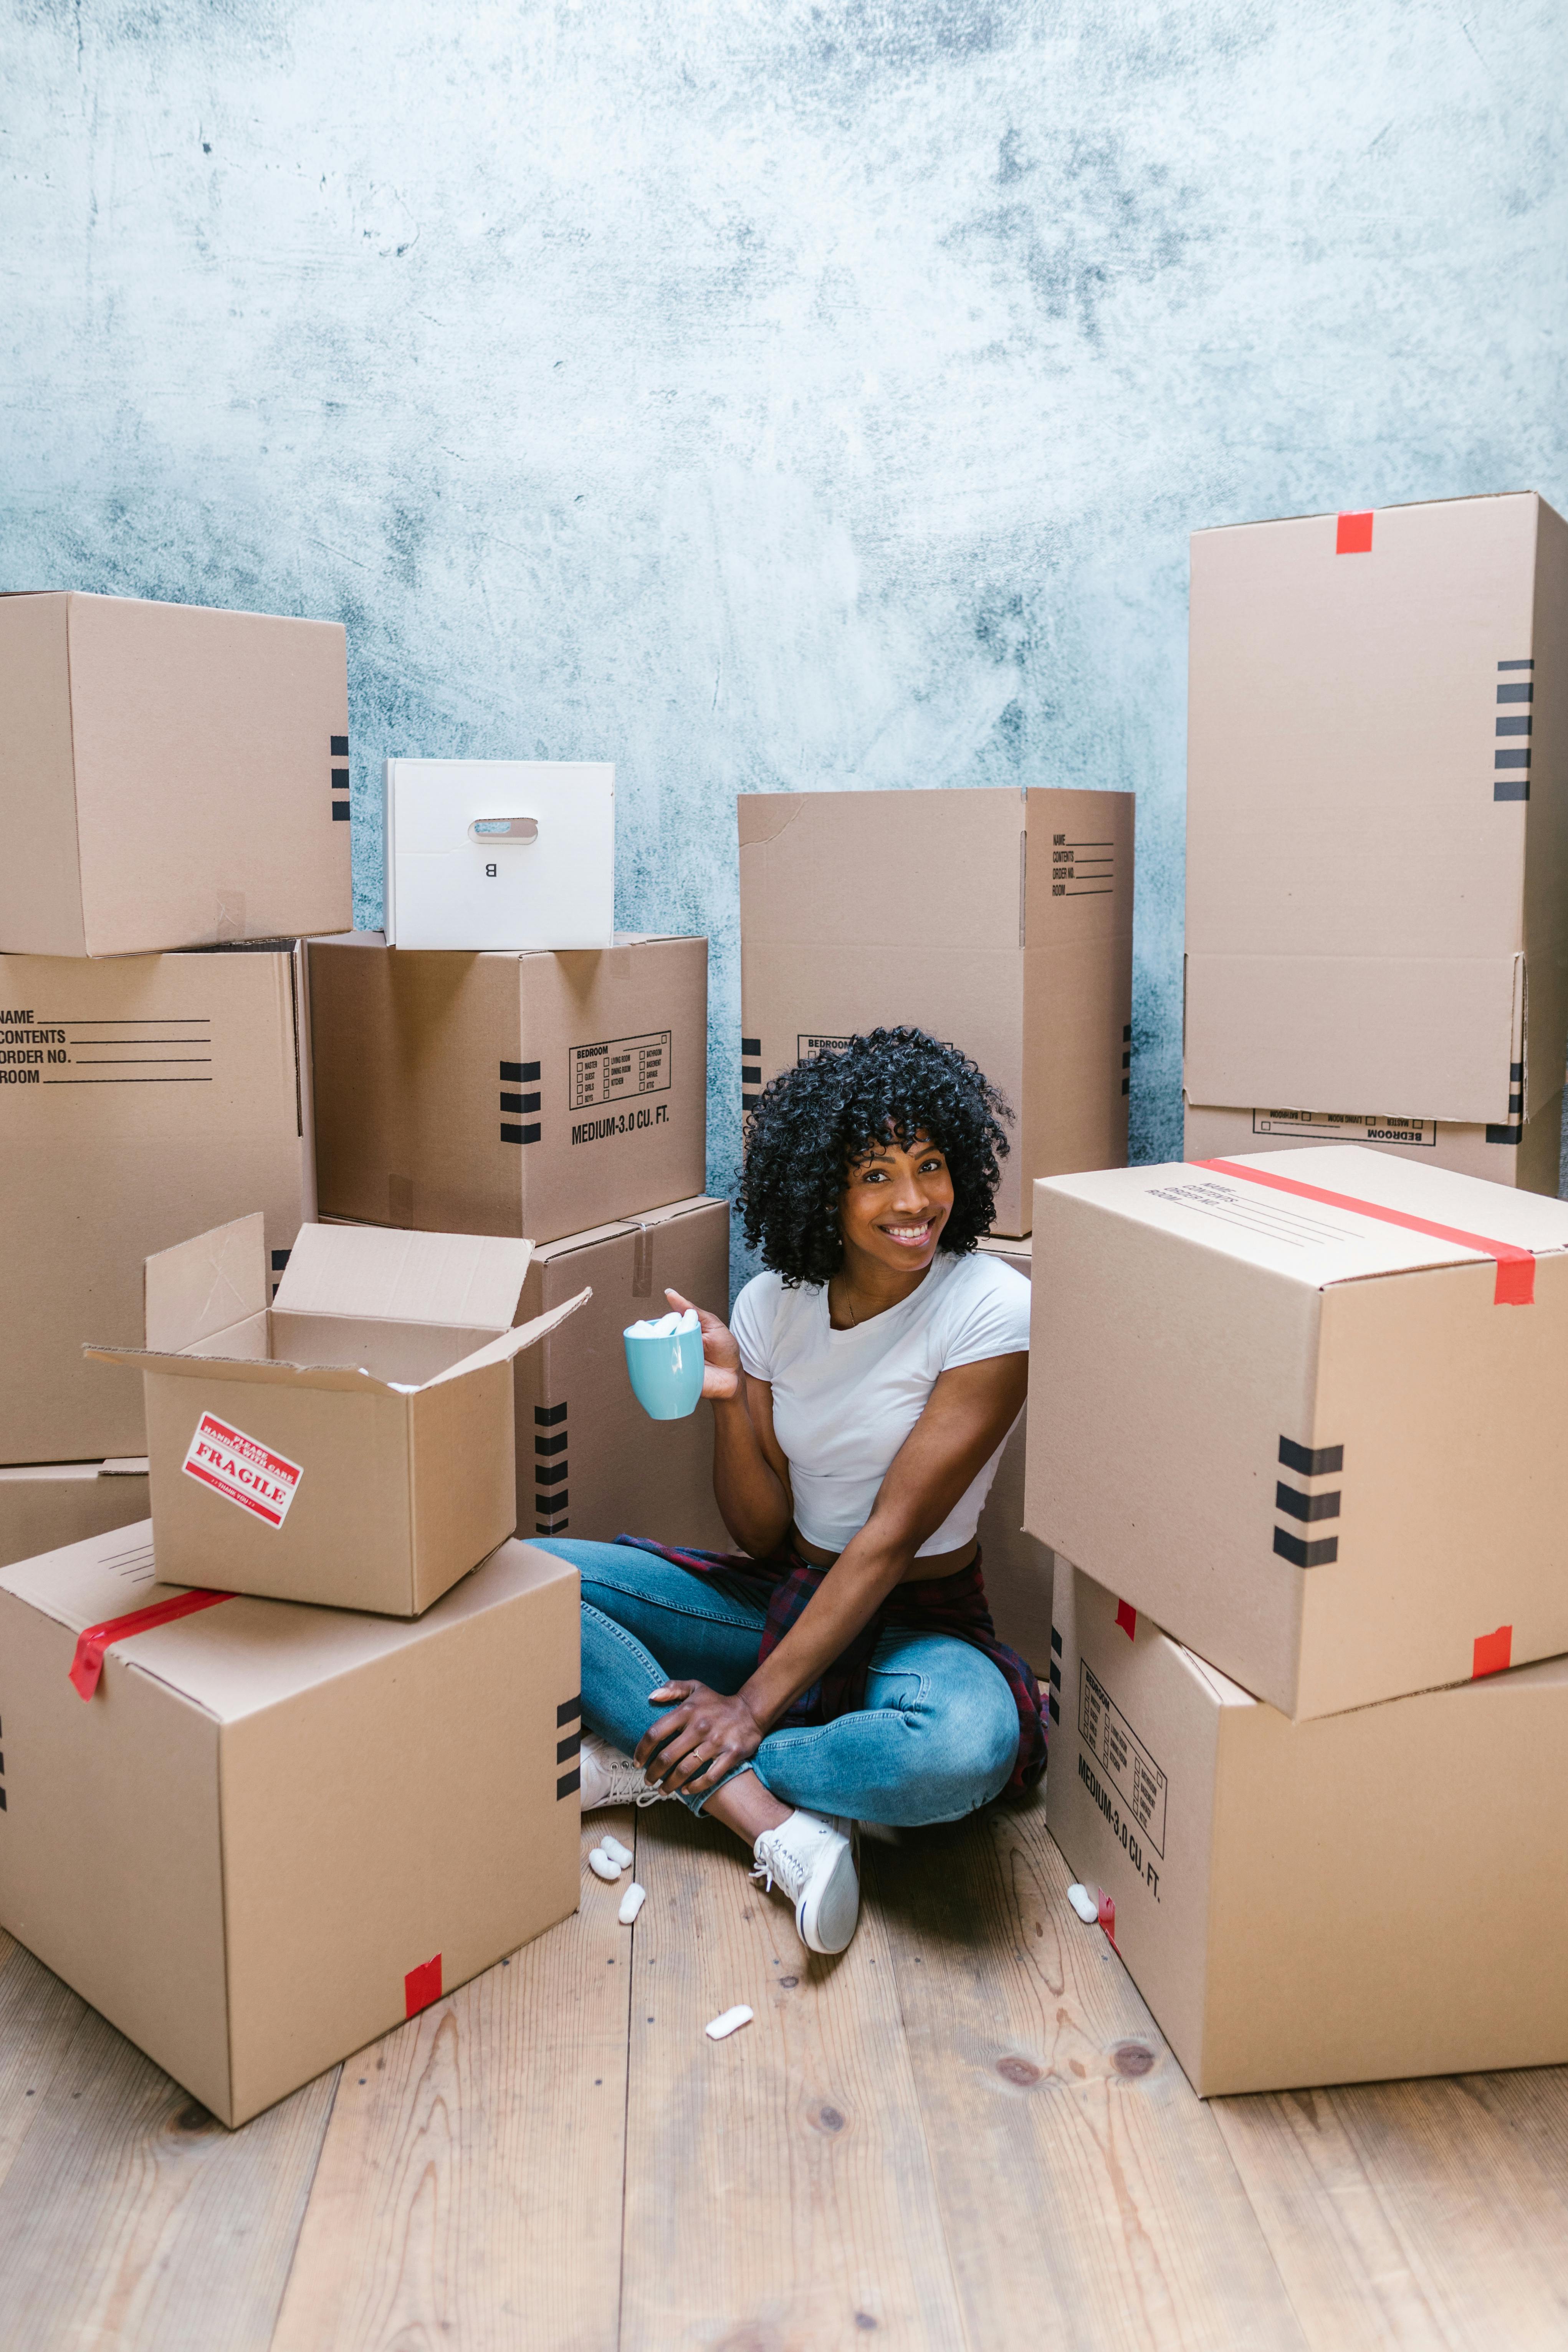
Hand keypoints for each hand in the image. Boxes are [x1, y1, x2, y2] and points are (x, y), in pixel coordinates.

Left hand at [636, 1679, 763, 1796]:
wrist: (751, 1710)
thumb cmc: (717, 1702)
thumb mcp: (696, 1688)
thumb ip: (672, 1688)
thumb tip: (651, 1696)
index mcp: (688, 1710)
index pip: (656, 1732)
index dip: (642, 1750)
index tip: (637, 1762)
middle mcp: (700, 1726)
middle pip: (667, 1756)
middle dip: (654, 1772)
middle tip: (648, 1780)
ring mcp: (716, 1741)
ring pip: (685, 1769)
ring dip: (670, 1784)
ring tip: (662, 1790)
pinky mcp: (731, 1754)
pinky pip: (709, 1776)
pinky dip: (695, 1787)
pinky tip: (685, 1790)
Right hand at [664, 1288, 740, 1401]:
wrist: (732, 1377)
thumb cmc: (724, 1350)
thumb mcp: (712, 1324)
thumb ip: (692, 1310)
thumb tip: (670, 1293)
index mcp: (680, 1333)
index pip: (661, 1327)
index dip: (655, 1325)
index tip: (647, 1324)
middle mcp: (674, 1347)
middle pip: (655, 1340)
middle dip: (654, 1338)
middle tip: (663, 1339)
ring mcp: (672, 1362)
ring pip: (654, 1356)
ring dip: (653, 1353)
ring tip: (664, 1352)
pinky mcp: (673, 1377)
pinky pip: (659, 1374)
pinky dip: (655, 1370)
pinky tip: (654, 1366)